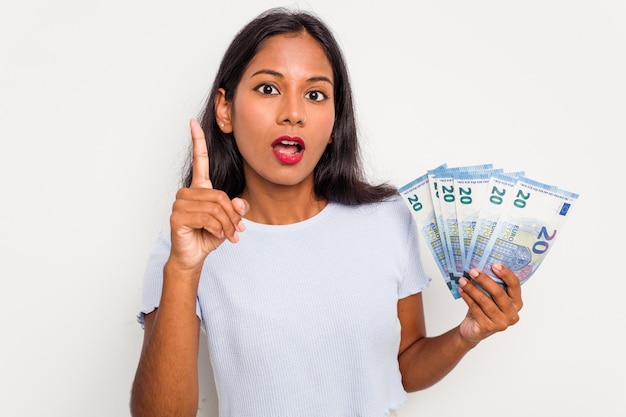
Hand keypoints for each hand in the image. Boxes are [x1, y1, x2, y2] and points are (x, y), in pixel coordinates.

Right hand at [168, 119, 247, 273]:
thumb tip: (240, 204)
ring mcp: (180, 204)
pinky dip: (218, 228)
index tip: (193, 122)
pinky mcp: (177, 217)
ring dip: (227, 224)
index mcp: (200, 188)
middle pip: (219, 195)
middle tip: (238, 231)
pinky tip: (218, 235)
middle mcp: (187, 193)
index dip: (197, 141)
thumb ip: (236, 209)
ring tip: (230, 235)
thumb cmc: (208, 236)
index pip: (198, 161)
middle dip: (232, 215)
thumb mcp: (229, 221)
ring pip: (215, 207)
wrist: (194, 256)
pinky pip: (206, 217)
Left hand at [457, 264, 522, 343]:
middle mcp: (512, 314)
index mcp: (517, 303)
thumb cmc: (484, 310)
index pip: (515, 285)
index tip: (494, 265)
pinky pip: (476, 308)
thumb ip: (492, 285)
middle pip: (499, 293)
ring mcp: (501, 323)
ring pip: (485, 301)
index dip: (506, 274)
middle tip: (473, 271)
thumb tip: (481, 266)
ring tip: (463, 280)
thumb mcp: (491, 297)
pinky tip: (462, 291)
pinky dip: (467, 298)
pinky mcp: (488, 327)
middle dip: (484, 280)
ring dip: (472, 288)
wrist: (473, 330)